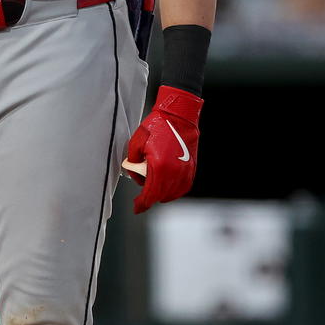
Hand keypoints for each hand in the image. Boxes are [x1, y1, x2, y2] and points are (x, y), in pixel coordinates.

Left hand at [124, 86, 202, 212]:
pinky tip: (166, 187)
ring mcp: (185, 171)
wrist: (179, 116)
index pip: (150, 194)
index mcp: (159, 167)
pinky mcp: (191, 168)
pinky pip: (182, 187)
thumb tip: (134, 171)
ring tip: (152, 189)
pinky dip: (173, 190)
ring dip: (161, 195)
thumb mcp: (136, 142)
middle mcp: (174, 173)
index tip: (137, 208)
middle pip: (160, 196)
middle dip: (149, 199)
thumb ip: (132, 161)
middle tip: (141, 199)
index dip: (142, 204)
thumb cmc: (158, 126)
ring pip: (172, 193)